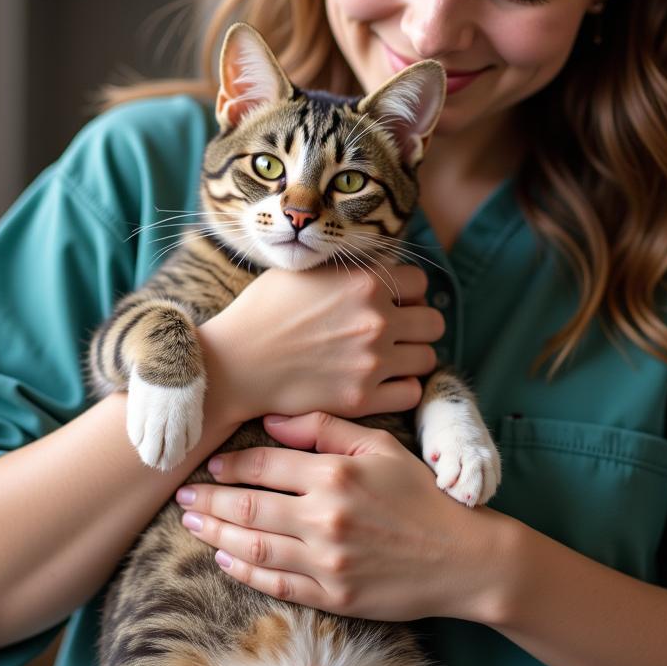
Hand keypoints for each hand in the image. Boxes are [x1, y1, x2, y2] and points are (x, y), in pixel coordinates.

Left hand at [174, 412, 498, 621]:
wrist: (462, 557)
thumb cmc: (422, 494)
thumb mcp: (382, 447)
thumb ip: (326, 428)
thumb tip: (274, 422)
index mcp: (336, 474)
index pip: (265, 465)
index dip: (231, 463)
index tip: (211, 462)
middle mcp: (326, 517)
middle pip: (249, 507)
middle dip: (209, 499)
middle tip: (183, 495)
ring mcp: (327, 561)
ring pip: (253, 547)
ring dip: (216, 534)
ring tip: (193, 523)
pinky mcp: (332, 596)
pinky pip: (275, 584)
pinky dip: (243, 572)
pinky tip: (225, 559)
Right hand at [198, 264, 443, 423]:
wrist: (233, 364)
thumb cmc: (262, 312)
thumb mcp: (305, 270)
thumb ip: (349, 269)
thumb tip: (378, 267)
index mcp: (365, 282)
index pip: (420, 283)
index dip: (407, 292)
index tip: (393, 301)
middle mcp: (376, 320)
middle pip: (433, 322)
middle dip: (418, 325)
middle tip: (397, 332)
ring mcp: (372, 361)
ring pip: (427, 358)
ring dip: (412, 357)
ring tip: (390, 358)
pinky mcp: (362, 398)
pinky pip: (411, 393)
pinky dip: (401, 387)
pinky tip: (382, 382)